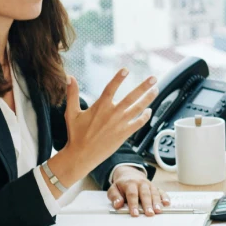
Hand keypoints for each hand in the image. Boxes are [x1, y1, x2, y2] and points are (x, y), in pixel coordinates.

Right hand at [46, 71, 157, 189]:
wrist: (82, 155)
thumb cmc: (76, 134)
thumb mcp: (71, 112)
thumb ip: (72, 93)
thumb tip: (69, 77)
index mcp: (100, 106)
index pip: (111, 88)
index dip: (118, 78)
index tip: (126, 69)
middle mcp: (112, 114)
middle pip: (131, 97)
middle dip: (143, 87)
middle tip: (153, 78)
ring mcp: (120, 124)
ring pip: (138, 108)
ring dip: (148, 99)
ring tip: (155, 90)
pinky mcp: (124, 134)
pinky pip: (138, 123)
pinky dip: (145, 117)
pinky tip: (149, 111)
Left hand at [108, 166, 170, 216]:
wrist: (130, 174)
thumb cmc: (121, 185)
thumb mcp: (113, 189)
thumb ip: (114, 196)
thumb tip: (117, 204)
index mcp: (130, 183)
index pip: (132, 194)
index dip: (133, 204)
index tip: (135, 214)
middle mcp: (141, 183)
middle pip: (145, 194)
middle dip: (147, 204)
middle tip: (149, 214)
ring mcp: (149, 185)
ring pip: (154, 193)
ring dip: (157, 202)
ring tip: (158, 211)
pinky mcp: (155, 187)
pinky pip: (161, 191)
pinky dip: (165, 197)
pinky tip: (167, 203)